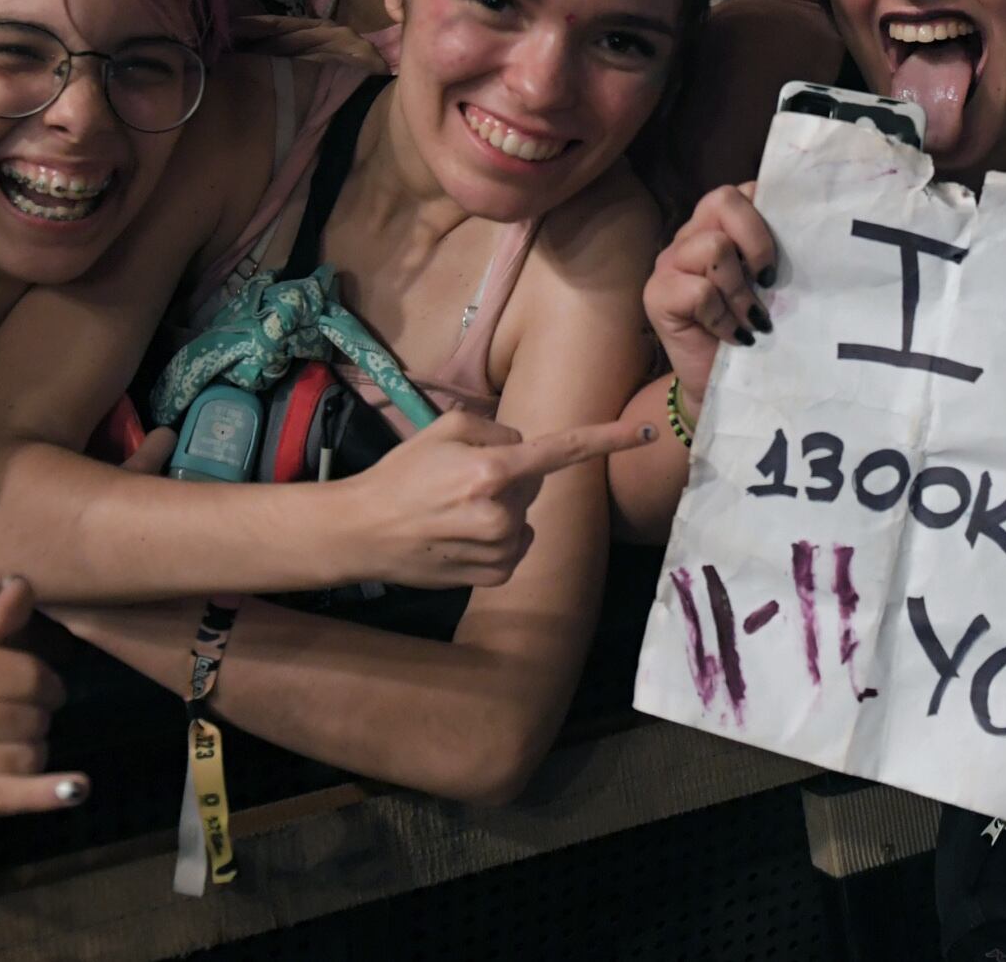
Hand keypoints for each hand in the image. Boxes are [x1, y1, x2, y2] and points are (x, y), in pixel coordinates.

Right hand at [0, 577, 82, 828]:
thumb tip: (23, 585)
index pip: (25, 675)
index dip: (49, 683)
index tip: (47, 689)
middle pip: (27, 719)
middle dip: (40, 718)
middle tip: (28, 719)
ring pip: (23, 758)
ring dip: (35, 752)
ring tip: (19, 745)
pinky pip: (5, 798)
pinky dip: (46, 794)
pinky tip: (76, 790)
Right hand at [344, 411, 656, 588]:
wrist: (362, 532)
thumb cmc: (400, 475)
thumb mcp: (442, 430)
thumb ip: (494, 431)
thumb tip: (523, 447)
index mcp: (492, 469)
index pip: (561, 450)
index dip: (606, 439)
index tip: (644, 432)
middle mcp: (502, 512)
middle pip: (531, 482)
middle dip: (506, 477)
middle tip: (457, 482)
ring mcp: (500, 548)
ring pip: (523, 517)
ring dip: (500, 511)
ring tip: (452, 512)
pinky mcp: (494, 575)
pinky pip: (514, 547)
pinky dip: (495, 540)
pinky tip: (458, 537)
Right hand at [646, 183, 779, 415]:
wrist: (723, 387)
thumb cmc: (755, 332)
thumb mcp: (773, 287)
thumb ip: (777, 253)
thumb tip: (810, 230)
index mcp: (721, 227)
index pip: (745, 190)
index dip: (772, 213)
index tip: (790, 251)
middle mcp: (691, 236)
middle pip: (723, 200)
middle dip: (758, 240)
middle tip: (769, 279)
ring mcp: (669, 263)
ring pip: (714, 246)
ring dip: (740, 289)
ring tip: (753, 319)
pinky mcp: (657, 295)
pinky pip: (700, 290)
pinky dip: (724, 318)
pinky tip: (734, 337)